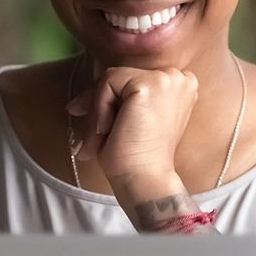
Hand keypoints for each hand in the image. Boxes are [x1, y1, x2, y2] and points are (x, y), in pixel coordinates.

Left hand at [65, 65, 198, 183]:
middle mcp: (177, 77)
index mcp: (180, 86)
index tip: (98, 123)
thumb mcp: (130, 121)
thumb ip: (118, 101)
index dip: (112, 98)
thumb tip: (75, 103)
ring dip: (99, 109)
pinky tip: (108, 131)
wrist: (145, 179)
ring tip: (100, 139)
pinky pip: (107, 82)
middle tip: (91, 137)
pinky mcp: (149, 84)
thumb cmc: (137, 157)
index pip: (134, 79)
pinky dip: (99, 108)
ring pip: (112, 78)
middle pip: (122, 76)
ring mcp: (166, 78)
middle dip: (100, 103)